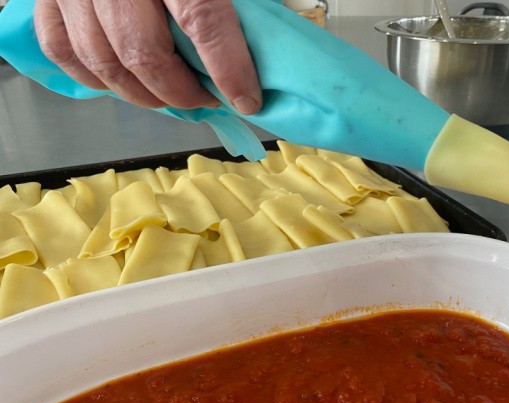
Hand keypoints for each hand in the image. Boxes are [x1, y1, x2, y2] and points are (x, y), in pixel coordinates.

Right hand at [34, 0, 261, 113]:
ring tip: (170, 96)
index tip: (246, 99)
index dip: (228, 68)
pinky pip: (63, 49)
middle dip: (181, 93)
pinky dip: (94, 77)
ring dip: (143, 94)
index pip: (202, 18)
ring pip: (103, 61)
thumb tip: (266, 34)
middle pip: (145, 54)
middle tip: (206, 99)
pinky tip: (124, 81)